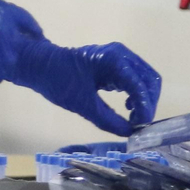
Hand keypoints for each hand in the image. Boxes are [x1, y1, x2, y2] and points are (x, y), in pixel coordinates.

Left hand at [13, 39, 161, 136]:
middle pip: (150, 80)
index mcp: (114, 61)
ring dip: (144, 99)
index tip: (140, 129)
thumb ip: (109, 120)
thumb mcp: (83, 105)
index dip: (144, 110)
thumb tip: (130, 134)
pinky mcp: (115, 62)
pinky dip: (137, 93)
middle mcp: (121, 55)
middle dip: (148, 104)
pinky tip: (127, 106)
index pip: (141, 87)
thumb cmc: (58, 81)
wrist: (39, 65)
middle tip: (139, 125)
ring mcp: (119, 56)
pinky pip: (135, 77)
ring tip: (133, 118)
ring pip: (145, 78)